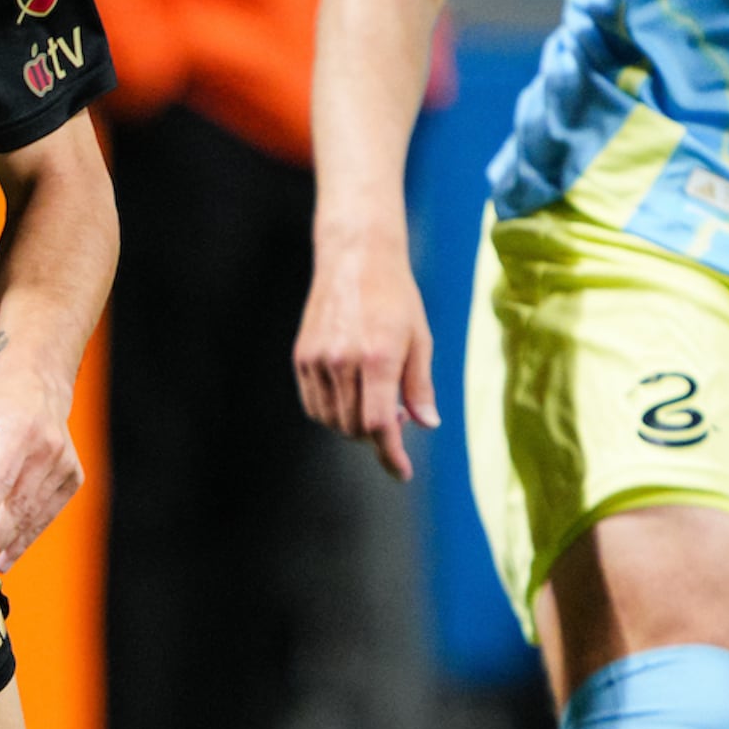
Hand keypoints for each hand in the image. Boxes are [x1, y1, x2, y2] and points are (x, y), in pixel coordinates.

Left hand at [0, 355, 82, 576]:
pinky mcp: (72, 479)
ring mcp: (65, 465)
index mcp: (20, 429)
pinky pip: (47, 516)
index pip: (4, 474)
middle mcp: (49, 448)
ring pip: (34, 514)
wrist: (39, 387)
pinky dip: (26, 538)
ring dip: (7, 544)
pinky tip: (6, 557)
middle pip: (20, 502)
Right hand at [294, 222, 435, 479]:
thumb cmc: (395, 295)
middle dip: (378, 436)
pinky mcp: (302, 356)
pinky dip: (332, 412)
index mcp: (377, 358)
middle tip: (398, 415)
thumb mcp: (420, 338)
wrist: (355, 257)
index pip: (379, 424)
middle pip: (355, 427)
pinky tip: (351, 395)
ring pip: (332, 420)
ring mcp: (317, 360)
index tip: (402, 472)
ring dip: (354, 425)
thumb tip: (426, 424)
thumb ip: (420, 385)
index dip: (390, 455)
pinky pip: (314, 404)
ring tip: (375, 401)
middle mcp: (342, 362)